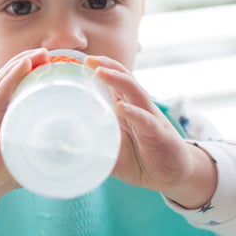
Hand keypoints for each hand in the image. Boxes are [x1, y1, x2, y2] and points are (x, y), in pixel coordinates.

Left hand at [85, 55, 216, 208]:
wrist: (171, 176)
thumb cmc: (139, 159)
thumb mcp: (111, 151)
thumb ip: (93, 145)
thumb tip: (64, 148)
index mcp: (126, 108)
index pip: (115, 82)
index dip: (101, 68)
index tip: (82, 61)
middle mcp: (138, 108)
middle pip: (125, 80)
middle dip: (108, 67)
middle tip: (90, 59)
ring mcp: (150, 118)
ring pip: (135, 93)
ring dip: (118, 81)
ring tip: (101, 73)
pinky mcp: (159, 134)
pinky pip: (146, 120)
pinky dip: (134, 113)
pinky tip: (123, 108)